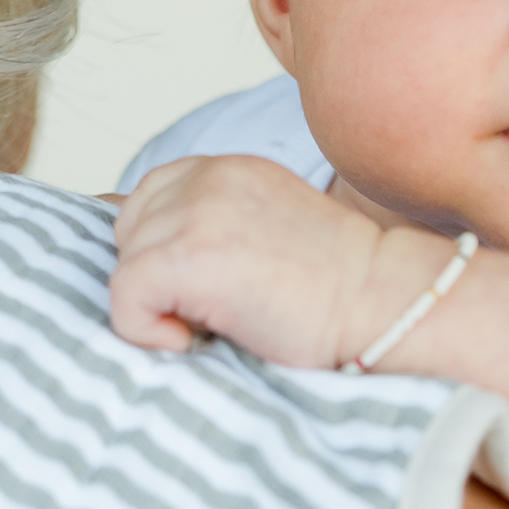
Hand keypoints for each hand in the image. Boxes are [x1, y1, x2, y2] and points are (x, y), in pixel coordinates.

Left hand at [110, 155, 444, 367]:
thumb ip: (216, 224)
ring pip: (126, 266)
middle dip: (157, 275)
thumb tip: (147, 260)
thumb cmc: (339, 287)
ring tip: (215, 323)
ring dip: (157, 305)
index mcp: (227, 169)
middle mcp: (207, 178)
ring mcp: (195, 213)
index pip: (148, 198)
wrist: (383, 301)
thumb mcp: (269, 230)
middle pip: (129, 230)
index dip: (164, 250)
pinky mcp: (187, 255)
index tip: (208, 287)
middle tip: (213, 308)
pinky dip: (145, 330)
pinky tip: (192, 339)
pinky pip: (125, 297)